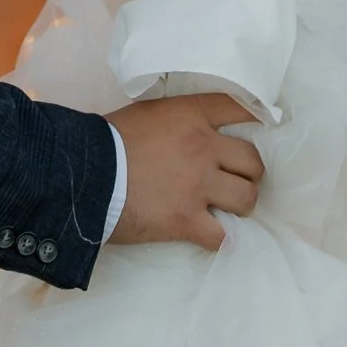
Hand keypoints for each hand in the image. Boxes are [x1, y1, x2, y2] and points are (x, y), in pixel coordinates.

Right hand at [109, 93, 264, 251]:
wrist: (81, 174)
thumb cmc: (104, 141)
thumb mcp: (144, 113)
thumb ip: (173, 119)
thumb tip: (184, 131)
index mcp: (190, 116)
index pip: (240, 108)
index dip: (258, 117)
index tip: (265, 126)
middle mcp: (202, 148)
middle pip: (252, 160)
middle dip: (249, 172)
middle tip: (236, 180)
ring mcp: (197, 186)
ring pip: (246, 197)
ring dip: (240, 205)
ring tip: (227, 209)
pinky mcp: (186, 220)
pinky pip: (223, 236)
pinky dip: (221, 238)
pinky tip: (213, 236)